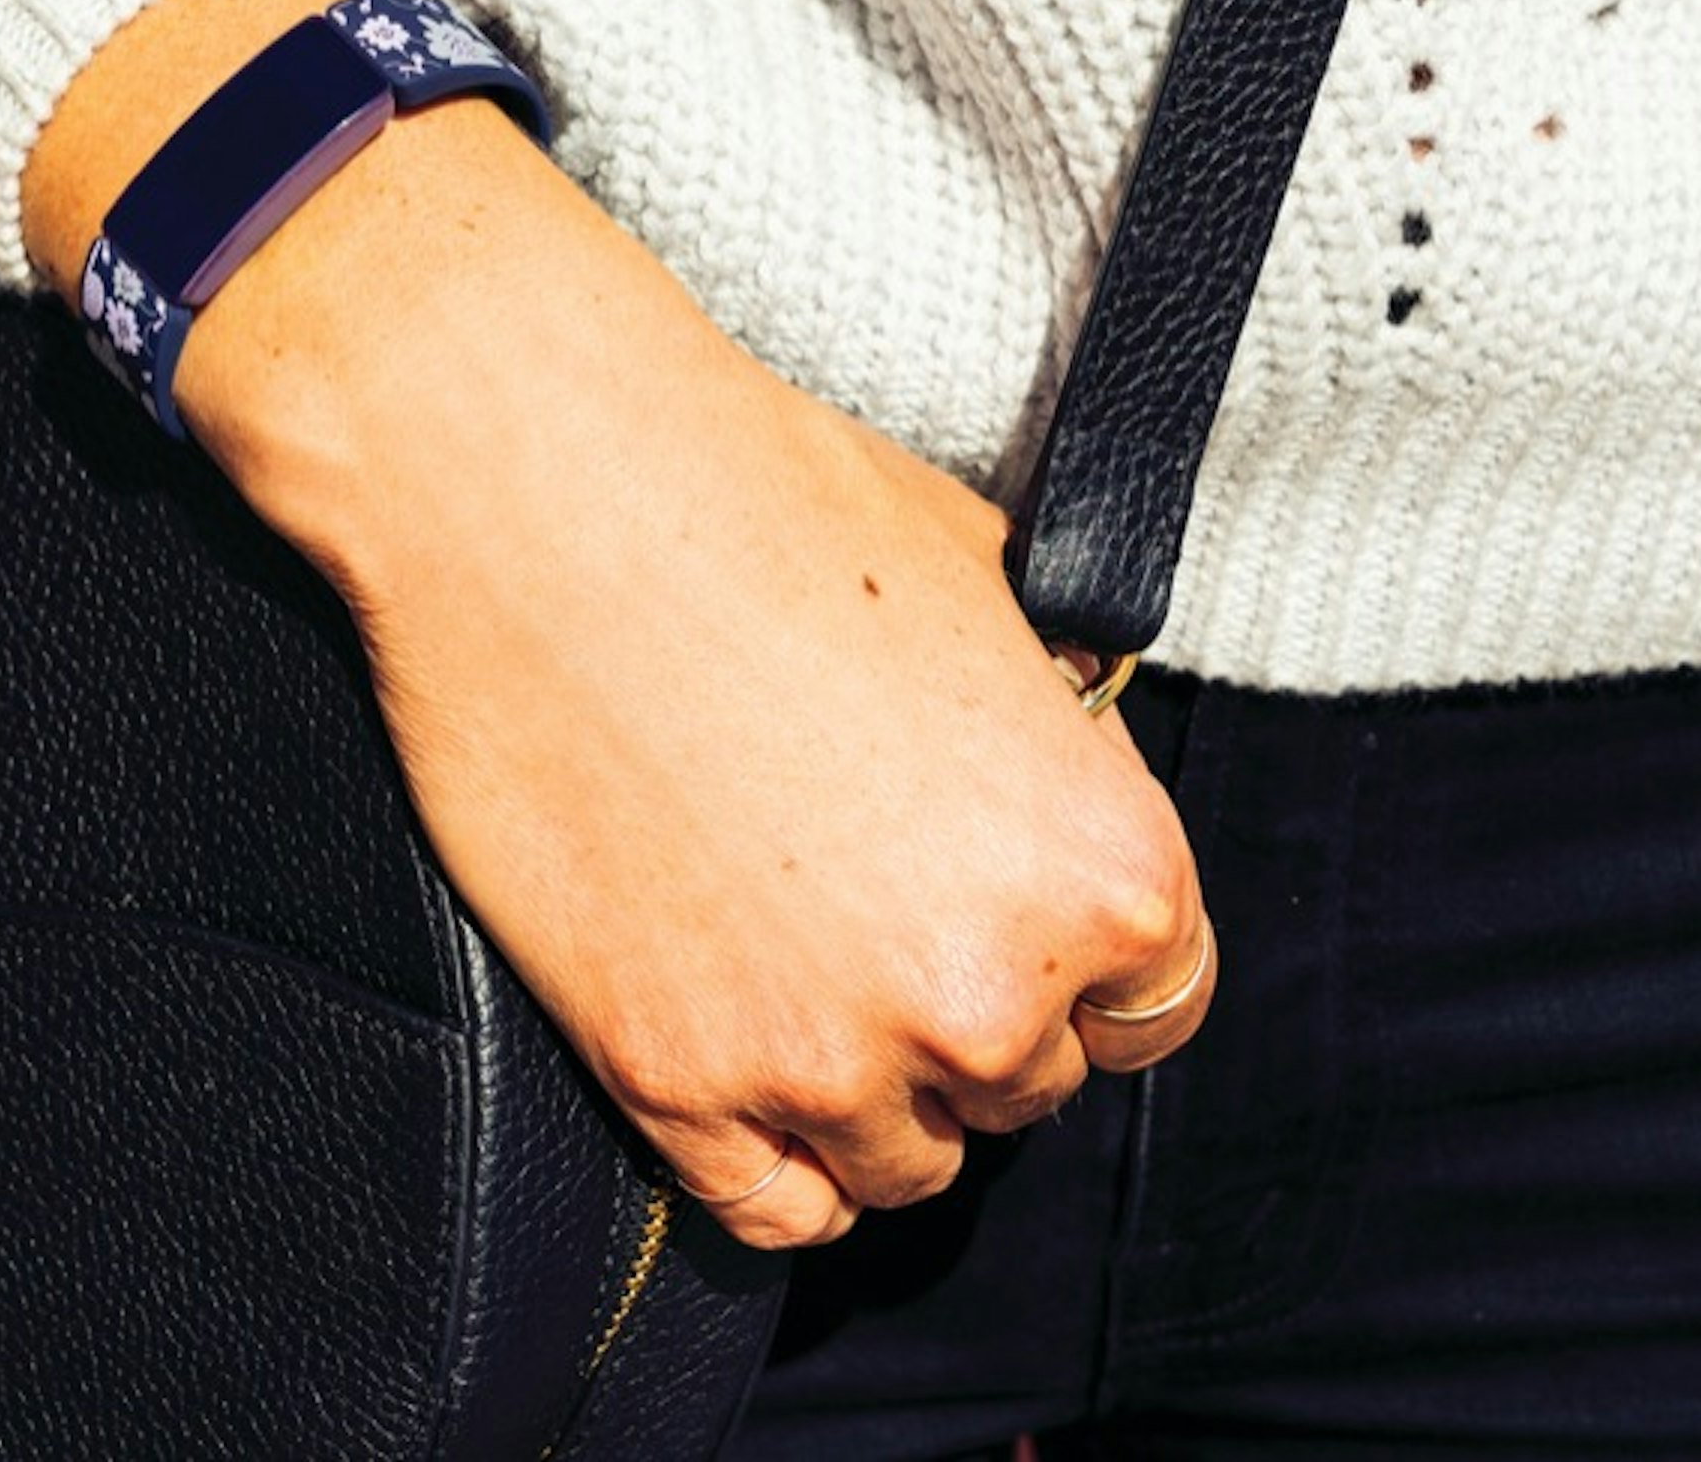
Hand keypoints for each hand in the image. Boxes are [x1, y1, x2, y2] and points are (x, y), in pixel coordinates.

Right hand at [22, 0, 1215, 1250]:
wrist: (543, 494)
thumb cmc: (759, 498)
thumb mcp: (986, 580)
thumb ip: (1052, 716)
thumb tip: (1058, 747)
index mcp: (1107, 869)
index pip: (1157, 1004)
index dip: (1083, 959)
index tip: (1009, 914)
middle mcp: (990, 991)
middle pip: (1025, 1084)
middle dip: (962, 1004)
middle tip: (868, 902)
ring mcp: (826, 1055)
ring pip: (901, 1160)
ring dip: (864, 1086)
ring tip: (793, 962)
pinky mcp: (673, 1079)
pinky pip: (770, 1206)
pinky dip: (770, 1158)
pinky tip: (742, 1065)